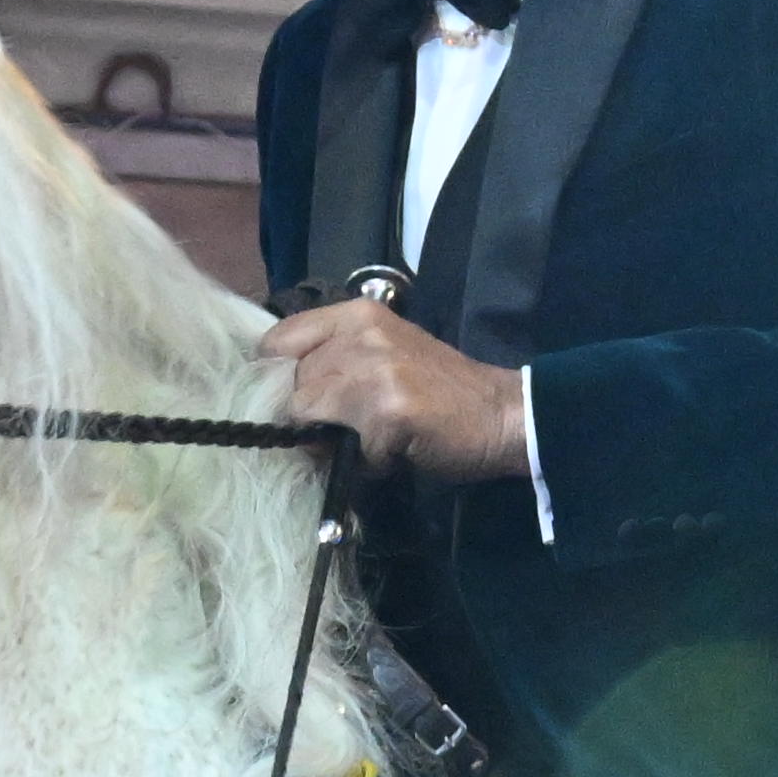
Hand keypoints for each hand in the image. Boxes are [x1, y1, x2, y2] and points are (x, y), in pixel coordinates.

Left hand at [255, 295, 530, 478]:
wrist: (502, 413)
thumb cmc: (440, 391)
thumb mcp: (381, 356)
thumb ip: (333, 364)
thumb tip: (282, 401)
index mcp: (355, 314)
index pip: (276, 341)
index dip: (276, 378)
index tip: (296, 401)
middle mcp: (359, 333)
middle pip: (290, 385)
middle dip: (309, 417)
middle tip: (350, 428)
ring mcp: (373, 369)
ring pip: (307, 417)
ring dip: (334, 441)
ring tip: (372, 437)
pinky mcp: (387, 409)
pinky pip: (349, 450)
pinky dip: (369, 462)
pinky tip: (396, 449)